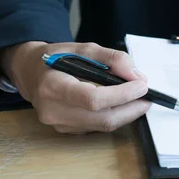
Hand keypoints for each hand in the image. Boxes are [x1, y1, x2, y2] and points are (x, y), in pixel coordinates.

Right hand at [0, 41, 150, 133]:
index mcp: (53, 86)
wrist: (30, 71)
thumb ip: (112, 58)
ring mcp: (59, 124)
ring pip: (103, 125)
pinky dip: (114, 116)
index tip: (142, 86)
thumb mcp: (84, 48)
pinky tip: (122, 105)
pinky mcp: (66, 130)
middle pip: (102, 118)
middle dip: (131, 108)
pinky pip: (97, 127)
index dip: (122, 94)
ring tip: (139, 99)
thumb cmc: (56, 57)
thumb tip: (137, 76)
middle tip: (148, 96)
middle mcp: (53, 110)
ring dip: (126, 113)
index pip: (93, 99)